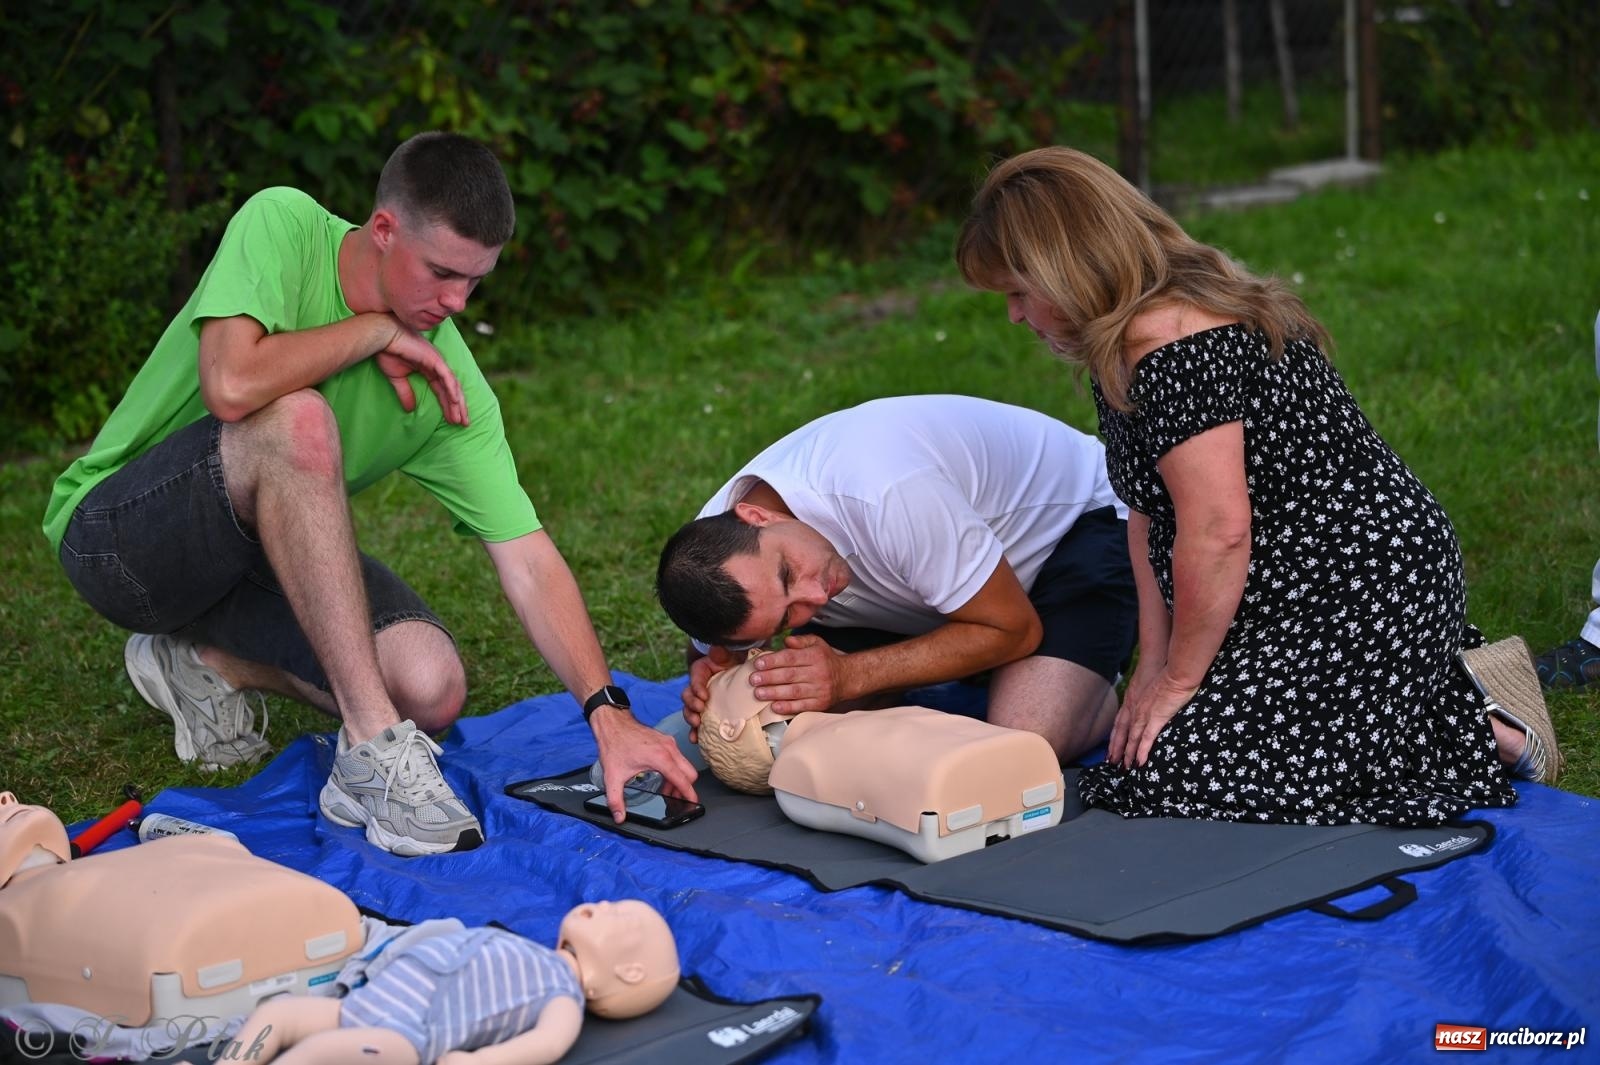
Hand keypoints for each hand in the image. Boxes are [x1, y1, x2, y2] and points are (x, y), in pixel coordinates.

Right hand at [376, 317, 468, 425]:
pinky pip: (446, 376)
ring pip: (452, 385)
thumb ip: (405, 392)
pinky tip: (456, 401)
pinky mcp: (434, 359)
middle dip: (458, 407)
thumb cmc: (388, 351)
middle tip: (463, 424)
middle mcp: (437, 365)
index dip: (448, 406)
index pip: (443, 391)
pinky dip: (452, 389)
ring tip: (461, 419)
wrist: (382, 336)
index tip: (453, 420)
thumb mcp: (397, 378)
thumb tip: (410, 410)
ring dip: (458, 402)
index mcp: (430, 369)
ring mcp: (437, 361)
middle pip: (452, 390)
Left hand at [590, 707, 698, 823]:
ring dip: (679, 779)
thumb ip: (615, 800)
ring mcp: (669, 743)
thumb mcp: (613, 776)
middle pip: (690, 773)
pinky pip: (678, 757)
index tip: (693, 803)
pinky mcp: (666, 740)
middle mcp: (669, 749)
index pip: (683, 780)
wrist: (613, 723)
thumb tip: (619, 816)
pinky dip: (675, 769)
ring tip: (665, 789)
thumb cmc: (614, 744)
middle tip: (674, 799)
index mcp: (660, 758)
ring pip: (685, 765)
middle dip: (685, 788)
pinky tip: (662, 775)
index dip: (689, 794)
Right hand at [680, 644, 743, 740]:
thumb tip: (716, 651)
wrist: (739, 670)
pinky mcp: (706, 713)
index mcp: (700, 672)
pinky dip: (695, 732)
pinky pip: (698, 724)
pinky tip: (695, 740)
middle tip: (700, 711)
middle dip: (691, 705)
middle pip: (687, 697)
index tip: (704, 696)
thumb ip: (721, 654)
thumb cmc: (733, 662)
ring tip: (696, 726)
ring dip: (691, 719)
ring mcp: (700, 702)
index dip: (697, 688)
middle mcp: (697, 688)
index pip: (694, 680)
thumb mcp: (728, 655)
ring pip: (689, 711)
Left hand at [748, 633, 848, 714]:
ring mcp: (819, 690)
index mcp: (815, 656)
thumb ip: (800, 641)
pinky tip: (774, 707)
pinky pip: (802, 706)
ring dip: (774, 693)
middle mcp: (818, 673)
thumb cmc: (826, 660)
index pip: (791, 658)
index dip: (773, 661)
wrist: (846, 678)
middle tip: (753, 679)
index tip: (758, 664)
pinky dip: (787, 707)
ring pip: (793, 692)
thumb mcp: (816, 643)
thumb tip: (786, 641)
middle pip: (790, 675)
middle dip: (769, 678)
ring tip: (759, 693)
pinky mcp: (820, 704)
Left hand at [1107, 671, 1197, 768]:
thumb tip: (1150, 701)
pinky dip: (1141, 751)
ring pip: (1132, 738)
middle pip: (1121, 732)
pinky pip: (1146, 738)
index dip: (1114, 735)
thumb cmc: (1167, 674)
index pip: (1119, 721)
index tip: (1111, 745)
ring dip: (1127, 754)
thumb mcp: (1150, 684)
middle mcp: (1134, 708)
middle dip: (1116, 748)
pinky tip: (1139, 761)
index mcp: (1132, 700)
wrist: (1175, 672)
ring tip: (1124, 767)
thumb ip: (1147, 695)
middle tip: (1111, 762)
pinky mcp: (1156, 718)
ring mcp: (1143, 714)